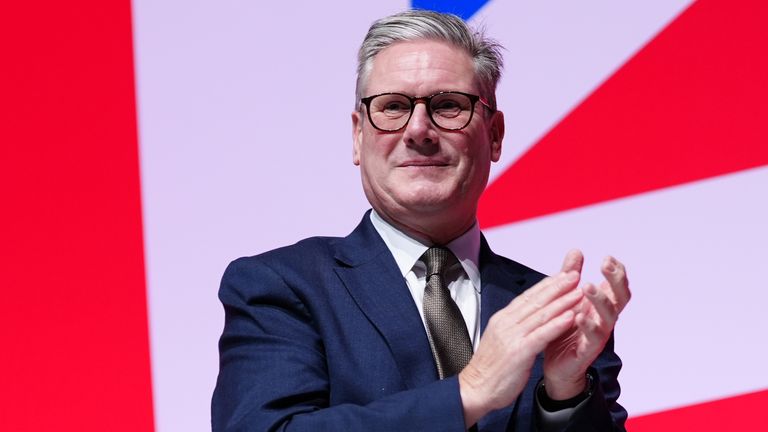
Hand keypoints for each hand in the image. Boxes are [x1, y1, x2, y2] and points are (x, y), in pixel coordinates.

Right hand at [458, 271, 584, 425]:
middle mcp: (506, 323)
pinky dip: (557, 324)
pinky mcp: (519, 352)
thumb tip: (528, 316)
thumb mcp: (501, 340)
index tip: (562, 275)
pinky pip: (542, 335)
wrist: (475, 389)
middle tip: (575, 274)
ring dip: (562, 301)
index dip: (547, 285)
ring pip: (541, 314)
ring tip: (579, 291)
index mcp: (503, 319)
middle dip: (557, 286)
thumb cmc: (490, 369)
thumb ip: (514, 326)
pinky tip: (571, 316)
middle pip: (536, 300)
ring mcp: (512, 336)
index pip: (527, 297)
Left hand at [542, 250, 630, 399]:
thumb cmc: (565, 328)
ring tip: (588, 287)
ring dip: (600, 300)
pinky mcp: (588, 350)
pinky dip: (587, 326)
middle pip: (619, 297)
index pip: (616, 285)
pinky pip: (592, 338)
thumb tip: (576, 250)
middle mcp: (604, 318)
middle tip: (605, 265)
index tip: (608, 258)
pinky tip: (578, 316)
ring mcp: (599, 334)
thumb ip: (571, 275)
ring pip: (608, 316)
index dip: (617, 272)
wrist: (557, 365)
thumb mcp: (566, 298)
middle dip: (615, 280)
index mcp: (600, 305)